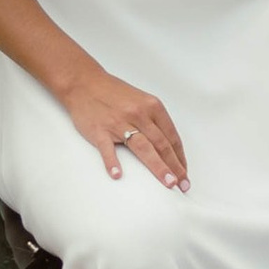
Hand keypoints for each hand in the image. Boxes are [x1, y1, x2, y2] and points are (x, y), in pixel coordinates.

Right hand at [58, 64, 187, 189]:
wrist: (85, 83)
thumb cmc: (114, 94)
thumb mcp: (141, 101)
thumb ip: (154, 121)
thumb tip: (169, 147)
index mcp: (152, 107)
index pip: (171, 137)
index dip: (180, 157)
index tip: (184, 172)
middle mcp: (139, 114)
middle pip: (161, 144)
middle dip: (174, 166)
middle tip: (182, 184)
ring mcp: (119, 123)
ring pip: (143, 148)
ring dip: (158, 167)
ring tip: (168, 182)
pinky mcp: (100, 130)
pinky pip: (107, 148)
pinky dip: (112, 162)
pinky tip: (118, 174)